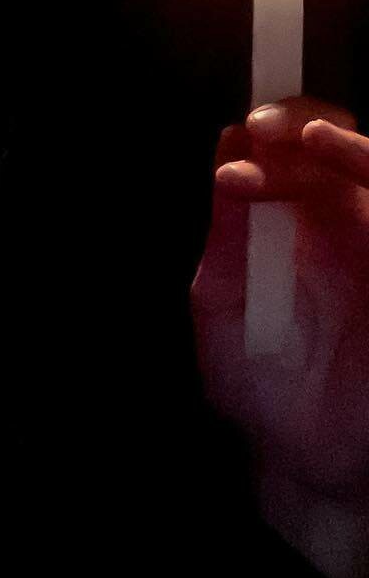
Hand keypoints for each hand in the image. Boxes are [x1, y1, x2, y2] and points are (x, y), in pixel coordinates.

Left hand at [190, 95, 368, 505]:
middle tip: (267, 130)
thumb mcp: (224, 298)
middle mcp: (343, 224)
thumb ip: (229, 232)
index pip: (293, 150)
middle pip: (339, 146)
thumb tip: (228, 155)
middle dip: (305, 125)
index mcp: (292, 221)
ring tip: (309, 141)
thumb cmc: (257, 378)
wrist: (298, 453)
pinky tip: (353, 182)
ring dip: (350, 150)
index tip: (242, 140)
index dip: (272, 132)